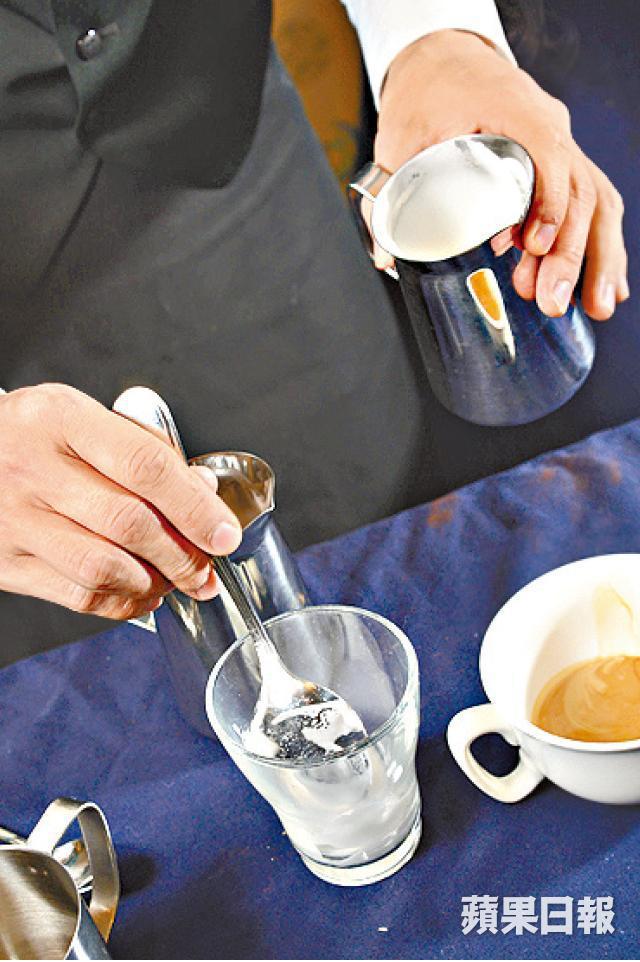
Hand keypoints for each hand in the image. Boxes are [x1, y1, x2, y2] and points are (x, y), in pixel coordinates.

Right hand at [0, 384, 241, 619]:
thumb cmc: (27, 435)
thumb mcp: (78, 415)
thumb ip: (141, 447)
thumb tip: (202, 490)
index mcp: (59, 418)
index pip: (145, 466)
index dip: (195, 506)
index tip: (224, 533)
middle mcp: (31, 467)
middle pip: (129, 522)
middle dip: (183, 554)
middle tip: (206, 568)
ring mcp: (13, 518)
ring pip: (104, 567)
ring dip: (155, 582)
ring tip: (176, 580)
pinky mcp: (5, 562)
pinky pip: (77, 595)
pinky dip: (122, 602)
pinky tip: (140, 592)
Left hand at [374, 29, 628, 320]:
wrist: (441, 64)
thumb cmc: (424, 95)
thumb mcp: (399, 138)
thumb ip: (388, 191)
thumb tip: (386, 257)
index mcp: (512, 108)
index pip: (547, 154)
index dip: (547, 203)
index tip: (533, 247)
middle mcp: (547, 126)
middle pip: (579, 188)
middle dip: (569, 252)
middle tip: (549, 298)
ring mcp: (560, 146)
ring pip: (595, 200)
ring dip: (597, 258)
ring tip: (595, 306)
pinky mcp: (560, 167)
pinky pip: (592, 206)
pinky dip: (599, 247)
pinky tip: (606, 287)